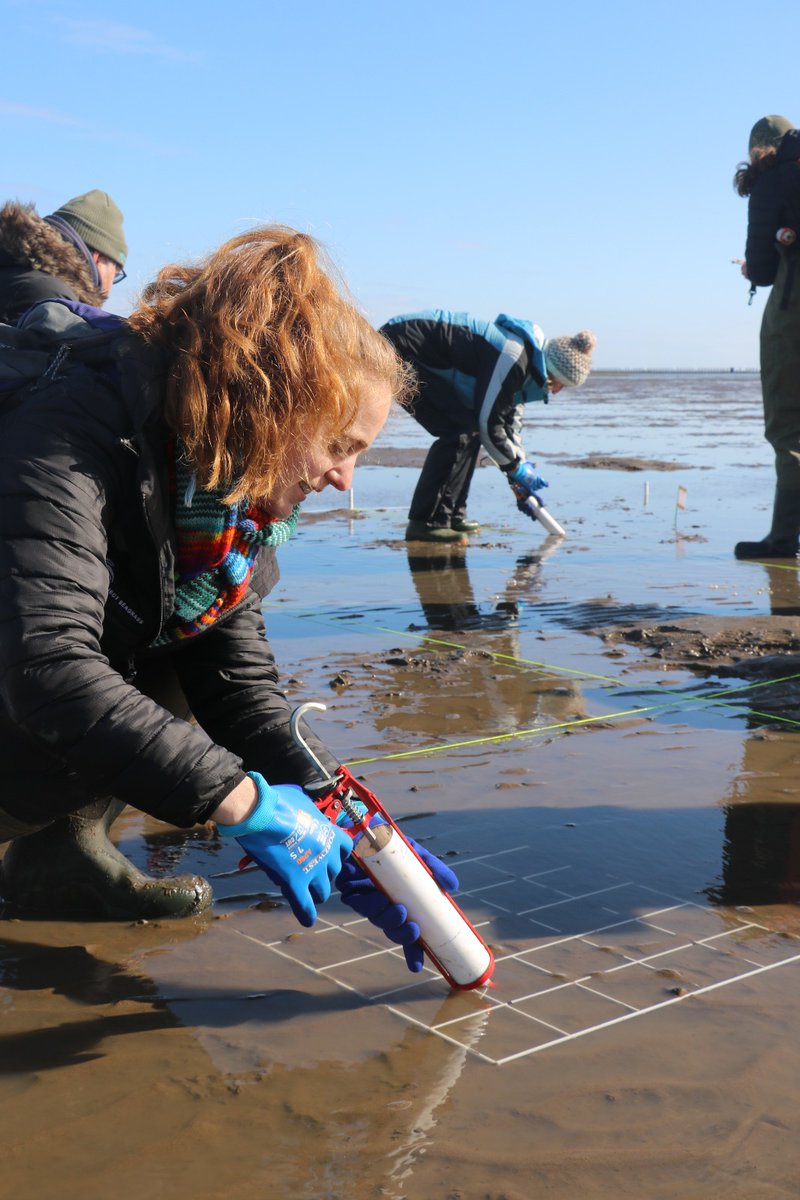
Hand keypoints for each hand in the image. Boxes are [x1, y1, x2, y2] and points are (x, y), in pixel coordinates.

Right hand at [218, 773, 351, 926]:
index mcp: (329, 832)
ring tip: (305, 893)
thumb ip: (307, 812)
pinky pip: (304, 905)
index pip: (346, 847)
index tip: (330, 856)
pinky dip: (306, 914)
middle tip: (308, 871)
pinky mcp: (294, 883)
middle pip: (333, 872)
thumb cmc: (276, 801)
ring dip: (314, 893)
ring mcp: (312, 870)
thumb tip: (302, 811)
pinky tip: (306, 919)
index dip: (337, 853)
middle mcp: (326, 853)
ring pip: (321, 892)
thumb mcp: (301, 799)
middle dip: (323, 873)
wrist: (259, 813)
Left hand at [337, 830, 458, 971]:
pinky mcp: (348, 888)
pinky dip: (369, 903)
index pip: (409, 933)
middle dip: (402, 935)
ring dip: (388, 919)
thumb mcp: (419, 856)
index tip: (417, 967)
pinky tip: (380, 898)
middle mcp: (384, 904)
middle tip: (414, 931)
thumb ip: (435, 870)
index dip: (413, 951)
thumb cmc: (394, 845)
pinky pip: (358, 902)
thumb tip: (453, 887)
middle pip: (392, 930)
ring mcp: (366, 898)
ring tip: (400, 911)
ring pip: (376, 918)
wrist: (367, 825)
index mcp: (402, 903)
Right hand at [508, 460, 547, 495]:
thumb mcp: (529, 464)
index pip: (543, 482)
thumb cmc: (523, 467)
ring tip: (535, 489)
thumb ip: (533, 465)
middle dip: (540, 486)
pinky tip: (541, 502)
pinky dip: (538, 498)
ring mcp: (533, 485)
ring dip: (536, 488)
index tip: (547, 485)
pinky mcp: (529, 488)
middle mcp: (537, 481)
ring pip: (536, 489)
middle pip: (539, 486)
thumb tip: (536, 464)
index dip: (545, 484)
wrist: (519, 471)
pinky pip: (534, 494)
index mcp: (537, 476)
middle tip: (540, 487)